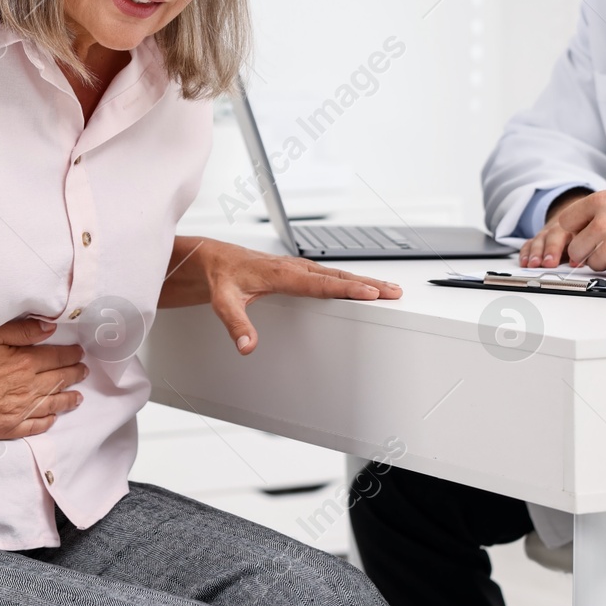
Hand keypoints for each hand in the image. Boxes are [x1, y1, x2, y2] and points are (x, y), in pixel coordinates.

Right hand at [0, 317, 88, 439]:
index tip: (80, 354)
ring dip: (67, 400)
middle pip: (59, 381)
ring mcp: (19, 411)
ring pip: (51, 405)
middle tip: (83, 372)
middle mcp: (28, 388)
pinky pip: (34, 427)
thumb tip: (50, 327)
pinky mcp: (7, 428)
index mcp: (26, 363)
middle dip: (74, 375)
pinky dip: (47, 422)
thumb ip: (23, 331)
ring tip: (78, 398)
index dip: (71, 355)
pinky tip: (53, 419)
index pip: (58, 358)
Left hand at [193, 240, 401, 354]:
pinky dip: (349, 280)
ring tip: (388, 289)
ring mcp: (297, 268)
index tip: (371, 293)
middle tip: (393, 291)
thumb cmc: (220, 276)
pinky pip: (329, 274)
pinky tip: (360, 285)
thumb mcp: (223, 302)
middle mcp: (293, 268)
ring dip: (363, 281)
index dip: (347, 290)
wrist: (212, 259)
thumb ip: (236, 324)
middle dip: (368, 284)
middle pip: (337, 277)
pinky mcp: (297, 270)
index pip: (321, 284)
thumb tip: (247, 346)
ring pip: (337, 274)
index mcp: (281, 274)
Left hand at [519, 190, 605, 277]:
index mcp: (602, 201)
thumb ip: (598, 214)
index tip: (572, 239)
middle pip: (574, 246)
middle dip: (588, 250)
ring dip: (605, 260)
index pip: (566, 221)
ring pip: (590, 261)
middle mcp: (602, 222)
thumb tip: (574, 232)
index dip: (570, 233)